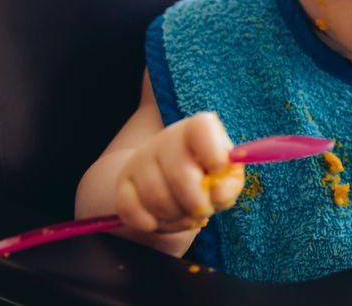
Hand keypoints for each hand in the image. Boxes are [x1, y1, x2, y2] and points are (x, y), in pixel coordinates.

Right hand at [115, 112, 243, 232]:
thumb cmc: (206, 175)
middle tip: (203, 209)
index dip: (214, 156)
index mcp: (197, 129)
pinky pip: (131, 210)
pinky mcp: (123, 182)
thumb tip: (216, 191)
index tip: (219, 171)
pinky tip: (160, 220)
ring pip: (156, 198)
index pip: (201, 128)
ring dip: (176, 218)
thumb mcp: (227, 176)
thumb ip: (228, 182)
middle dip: (197, 204)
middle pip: (181, 176)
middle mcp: (166, 139)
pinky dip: (150, 224)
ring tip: (185, 215)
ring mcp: (141, 159)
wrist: (169, 176)